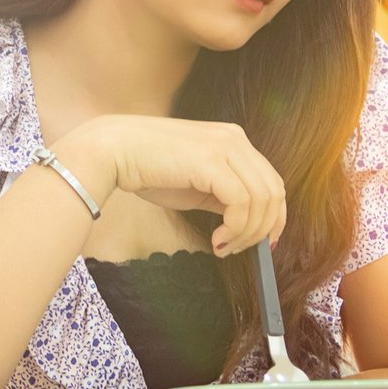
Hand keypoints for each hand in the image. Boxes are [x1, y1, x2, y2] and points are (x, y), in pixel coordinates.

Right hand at [60, 115, 285, 256]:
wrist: (113, 152)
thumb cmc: (148, 169)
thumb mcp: (196, 184)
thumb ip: (222, 195)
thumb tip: (245, 223)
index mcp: (233, 140)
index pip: (272, 181)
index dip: (274, 216)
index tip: (263, 243)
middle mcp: (235, 138)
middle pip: (274, 191)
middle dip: (263, 229)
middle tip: (238, 250)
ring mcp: (225, 146)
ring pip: (262, 200)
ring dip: (247, 233)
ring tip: (223, 247)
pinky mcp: (212, 161)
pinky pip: (241, 203)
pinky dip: (235, 229)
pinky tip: (217, 240)